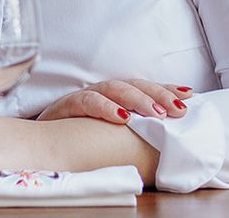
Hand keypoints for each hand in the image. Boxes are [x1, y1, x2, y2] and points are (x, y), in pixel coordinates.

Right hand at [36, 80, 193, 123]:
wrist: (38, 143)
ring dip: (137, 100)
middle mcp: (101, 92)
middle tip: (178, 109)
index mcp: (114, 97)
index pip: (145, 88)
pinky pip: (87, 101)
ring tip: (156, 113)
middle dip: (158, 94)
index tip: (190, 96)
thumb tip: (167, 130)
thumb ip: (134, 128)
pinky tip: (121, 117)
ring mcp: (84, 96)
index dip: (166, 89)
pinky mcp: (66, 106)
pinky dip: (105, 107)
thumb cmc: (77, 137)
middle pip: (134, 85)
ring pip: (114, 88)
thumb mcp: (109, 133)